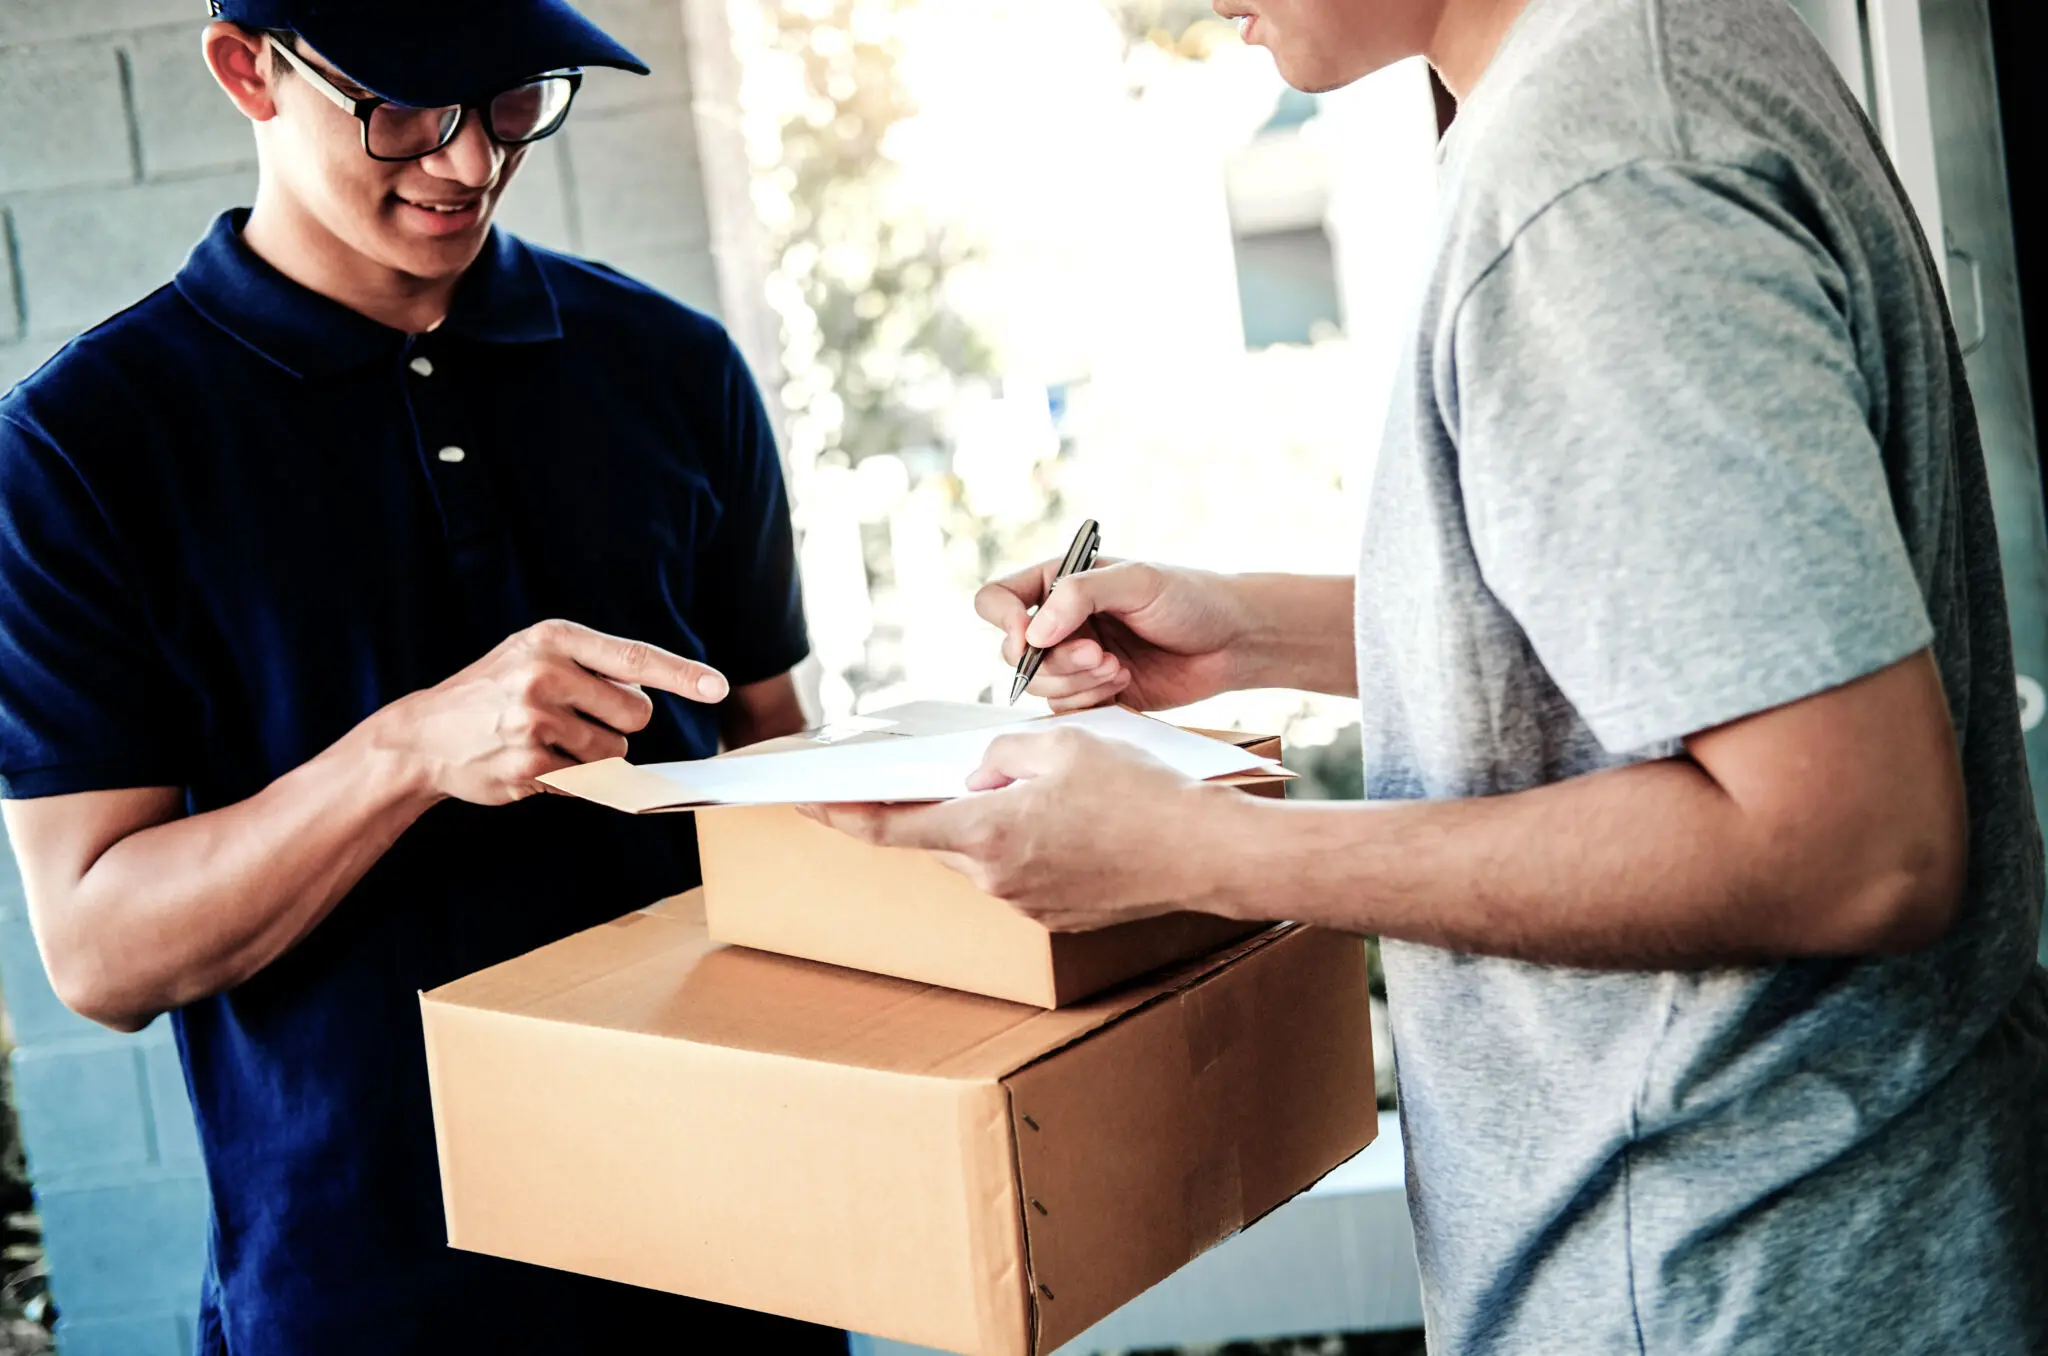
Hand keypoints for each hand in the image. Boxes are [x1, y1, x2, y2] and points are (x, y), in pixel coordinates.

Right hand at [376, 619, 728, 805]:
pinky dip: (569, 778)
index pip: (634, 657)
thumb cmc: (494, 693)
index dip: (682, 675)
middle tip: (573, 719)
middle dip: (617, 724)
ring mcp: (536, 721)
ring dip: (592, 755)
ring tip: (545, 741)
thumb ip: (592, 667)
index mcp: (554, 639)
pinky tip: (531, 762)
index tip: (718, 687)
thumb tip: (653, 697)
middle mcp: (546, 674)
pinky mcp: (529, 765)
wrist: (423, 735)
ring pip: (615, 753)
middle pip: (636, 714)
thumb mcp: (535, 655)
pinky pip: (586, 780)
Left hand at [803, 727, 1244, 929]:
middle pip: (942, 837)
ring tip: (1056, 792)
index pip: (888, 828)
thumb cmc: (1141, 793)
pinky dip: (1031, 845)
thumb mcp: (1061, 743)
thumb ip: (1001, 752)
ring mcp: (1028, 905)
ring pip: (985, 854)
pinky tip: (1077, 822)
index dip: (838, 814)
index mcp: (986, 832)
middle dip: (945, 804)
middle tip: (971, 771)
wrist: (1206, 853)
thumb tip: (980, 771)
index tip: (803, 801)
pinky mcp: (1059, 917)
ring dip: (997, 822)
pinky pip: (1023, 874)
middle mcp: (997, 879)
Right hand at [978, 558, 1250, 711]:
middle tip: (1102, 656)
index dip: (1005, 622)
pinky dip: (1090, 702)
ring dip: (1077, 683)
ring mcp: (1075, 659)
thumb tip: (1031, 631)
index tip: (1031, 639)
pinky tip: (1125, 684)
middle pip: (1015, 655)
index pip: (997, 600)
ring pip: (1040, 687)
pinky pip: (1065, 710)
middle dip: (1057, 662)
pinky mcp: (1094, 693)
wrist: (1234, 641)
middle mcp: (1060, 622)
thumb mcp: (1138, 581)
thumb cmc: (1193, 598)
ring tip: (1119, 668)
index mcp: (1060, 583)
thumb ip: (1079, 596)